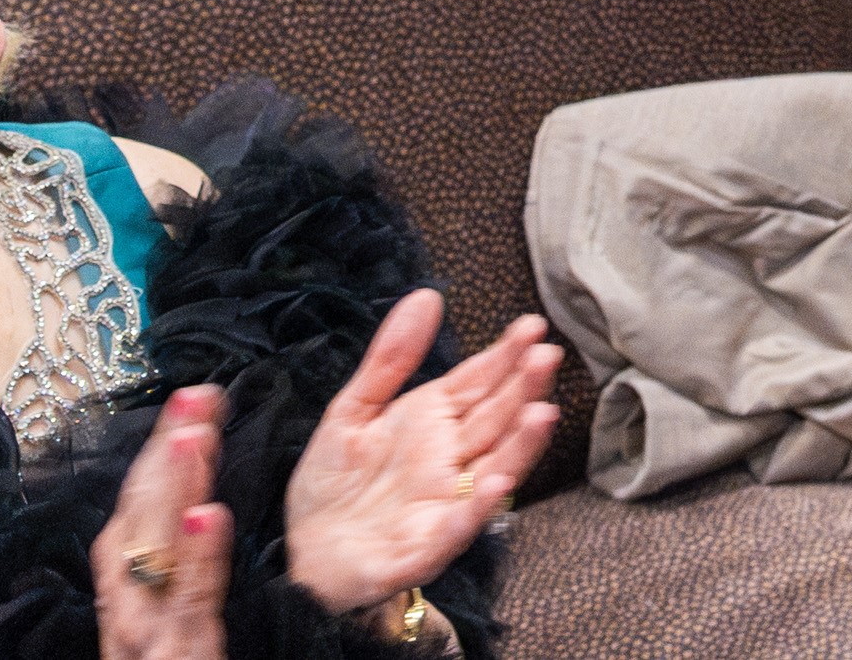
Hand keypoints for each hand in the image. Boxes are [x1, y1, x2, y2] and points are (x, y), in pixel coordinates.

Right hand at [94, 385, 233, 659]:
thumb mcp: (170, 619)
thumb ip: (173, 567)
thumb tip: (193, 500)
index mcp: (128, 593)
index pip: (138, 509)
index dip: (160, 452)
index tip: (190, 399)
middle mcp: (125, 608)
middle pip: (137, 520)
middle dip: (163, 453)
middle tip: (195, 393)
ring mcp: (145, 636)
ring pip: (151, 555)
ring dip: (172, 490)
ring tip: (194, 435)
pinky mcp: (177, 659)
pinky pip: (187, 606)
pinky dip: (196, 560)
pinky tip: (207, 516)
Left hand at [281, 292, 561, 617]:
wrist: (304, 557)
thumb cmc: (332, 486)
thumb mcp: (351, 410)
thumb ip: (390, 358)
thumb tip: (428, 295)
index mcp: (432, 423)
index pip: (479, 382)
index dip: (505, 356)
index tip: (532, 326)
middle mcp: (449, 461)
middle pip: (495, 420)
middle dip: (523, 389)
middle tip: (546, 356)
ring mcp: (442, 504)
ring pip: (493, 470)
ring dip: (519, 446)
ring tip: (541, 413)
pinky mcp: (424, 547)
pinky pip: (455, 528)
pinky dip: (476, 509)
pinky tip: (495, 485)